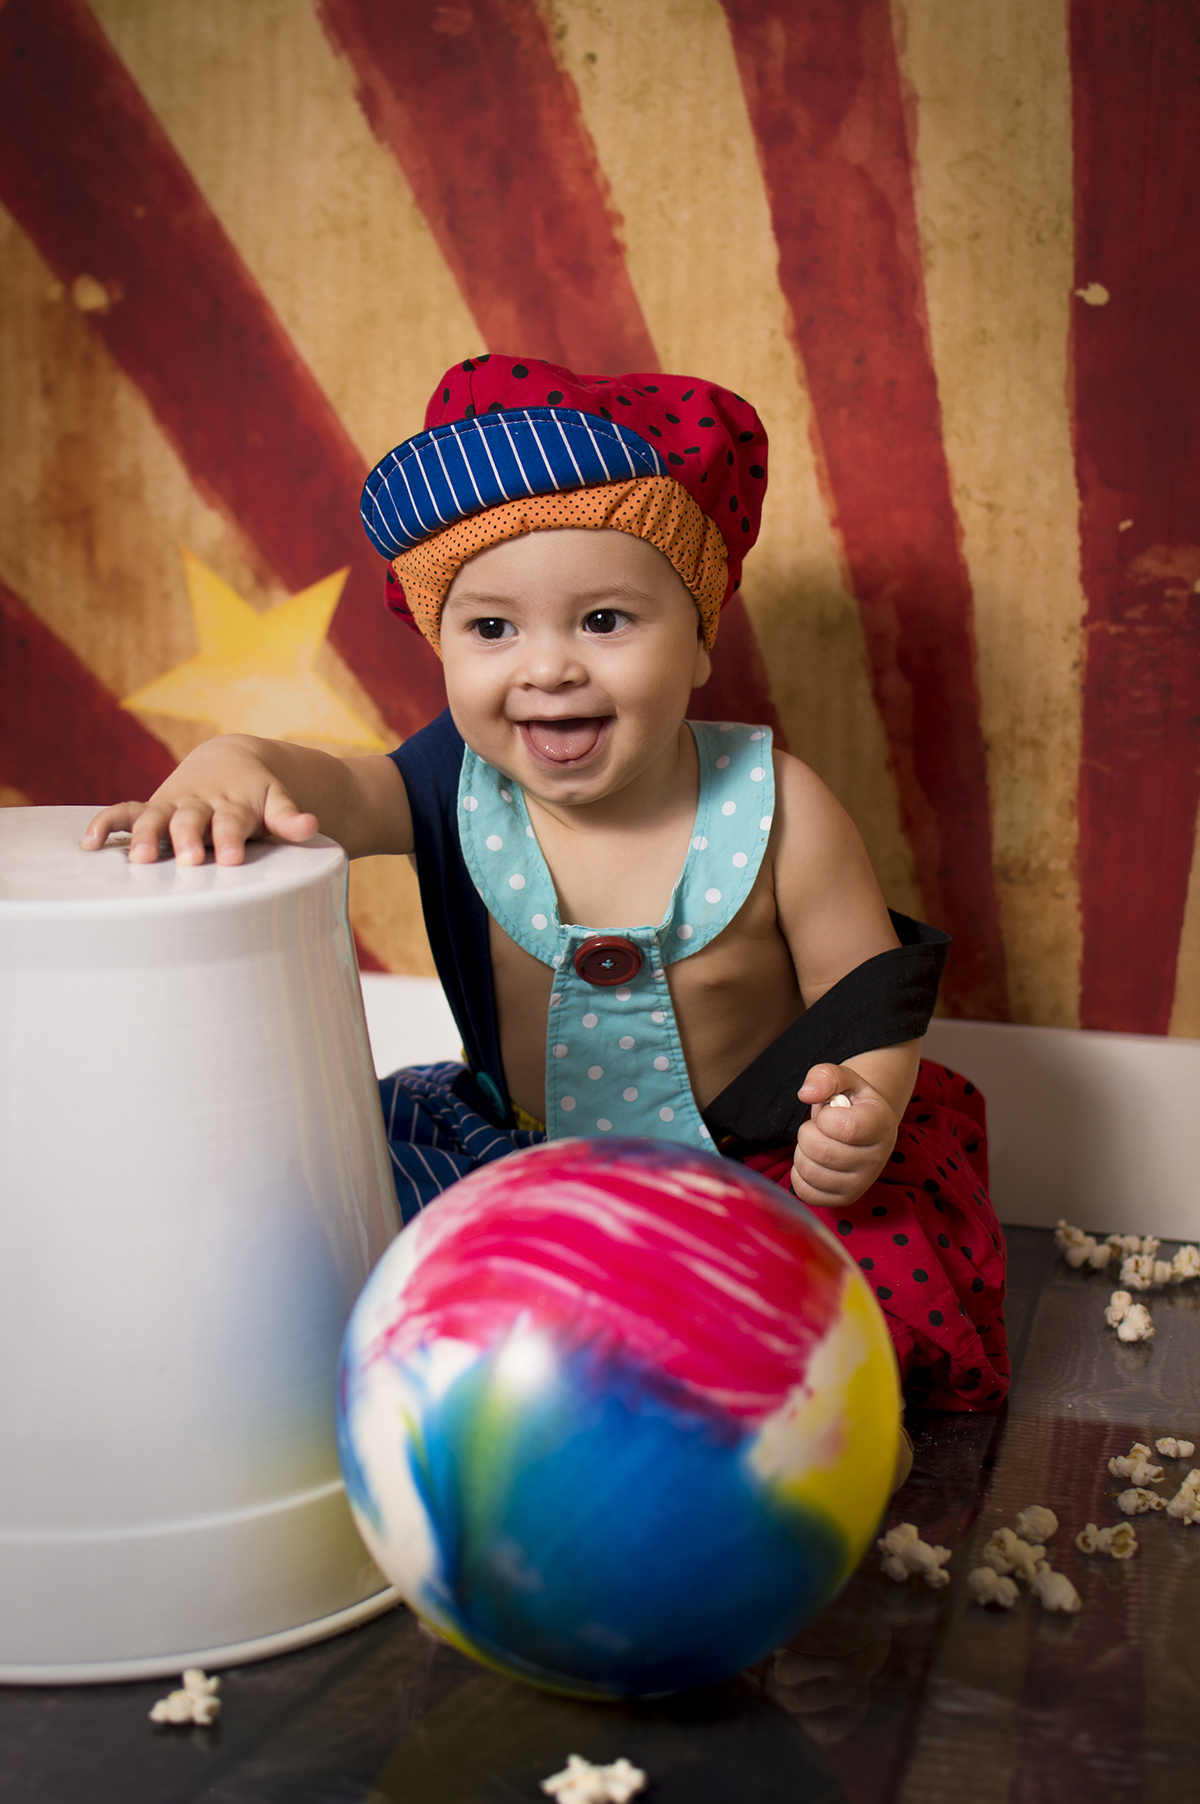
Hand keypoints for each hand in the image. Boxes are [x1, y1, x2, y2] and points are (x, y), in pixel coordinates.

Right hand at [81, 737, 317, 866]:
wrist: (231, 760)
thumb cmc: (256, 794)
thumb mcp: (276, 801)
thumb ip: (289, 817)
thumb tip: (311, 825)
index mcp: (233, 804)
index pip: (232, 822)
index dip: (231, 838)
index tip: (232, 857)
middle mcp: (200, 803)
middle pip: (192, 820)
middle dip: (189, 838)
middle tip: (190, 859)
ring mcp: (174, 806)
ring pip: (156, 817)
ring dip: (148, 835)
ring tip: (142, 858)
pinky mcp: (152, 808)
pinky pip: (125, 813)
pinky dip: (107, 824)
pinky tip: (90, 842)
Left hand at [790, 1061, 897, 1208]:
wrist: (863, 1128)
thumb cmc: (850, 1102)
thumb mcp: (843, 1079)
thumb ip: (825, 1076)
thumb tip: (806, 1093)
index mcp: (881, 1124)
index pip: (847, 1128)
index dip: (825, 1118)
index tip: (828, 1113)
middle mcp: (877, 1159)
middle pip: (823, 1152)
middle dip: (808, 1133)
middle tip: (817, 1128)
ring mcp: (861, 1183)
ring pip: (811, 1172)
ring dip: (802, 1152)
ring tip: (817, 1142)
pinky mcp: (844, 1199)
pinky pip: (806, 1192)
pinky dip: (799, 1174)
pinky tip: (813, 1161)